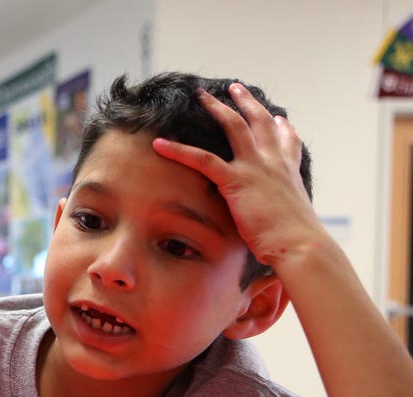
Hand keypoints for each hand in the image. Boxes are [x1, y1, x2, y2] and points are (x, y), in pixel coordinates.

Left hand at [151, 83, 323, 267]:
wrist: (300, 246)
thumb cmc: (296, 244)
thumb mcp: (292, 222)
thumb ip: (282, 216)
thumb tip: (280, 228)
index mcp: (288, 173)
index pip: (287, 142)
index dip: (282, 127)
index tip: (278, 117)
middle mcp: (274, 163)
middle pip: (260, 122)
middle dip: (245, 102)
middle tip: (234, 87)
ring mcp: (256, 168)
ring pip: (234, 126)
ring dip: (216, 108)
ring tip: (200, 95)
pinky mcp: (237, 180)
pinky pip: (202, 159)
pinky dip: (178, 151)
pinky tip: (159, 144)